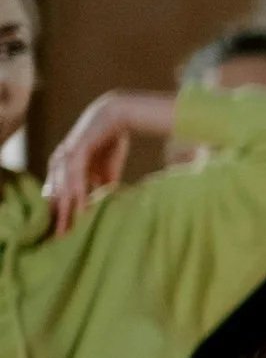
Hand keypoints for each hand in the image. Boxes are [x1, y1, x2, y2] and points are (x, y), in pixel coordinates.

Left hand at [42, 91, 152, 234]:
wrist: (117, 115)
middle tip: (58, 242)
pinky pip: (75, 178)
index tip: (63, 236)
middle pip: (55, 197)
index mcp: (63, 167)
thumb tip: (100, 203)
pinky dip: (76, 195)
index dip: (60, 216)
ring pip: (63, 190)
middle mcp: (58, 162)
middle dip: (57, 220)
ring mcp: (64, 157)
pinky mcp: (75, 151)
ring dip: (63, 212)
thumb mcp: (105, 170)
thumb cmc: (110, 140)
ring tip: (65, 232)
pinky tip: (79, 209)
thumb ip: (100, 186)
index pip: (58, 196)